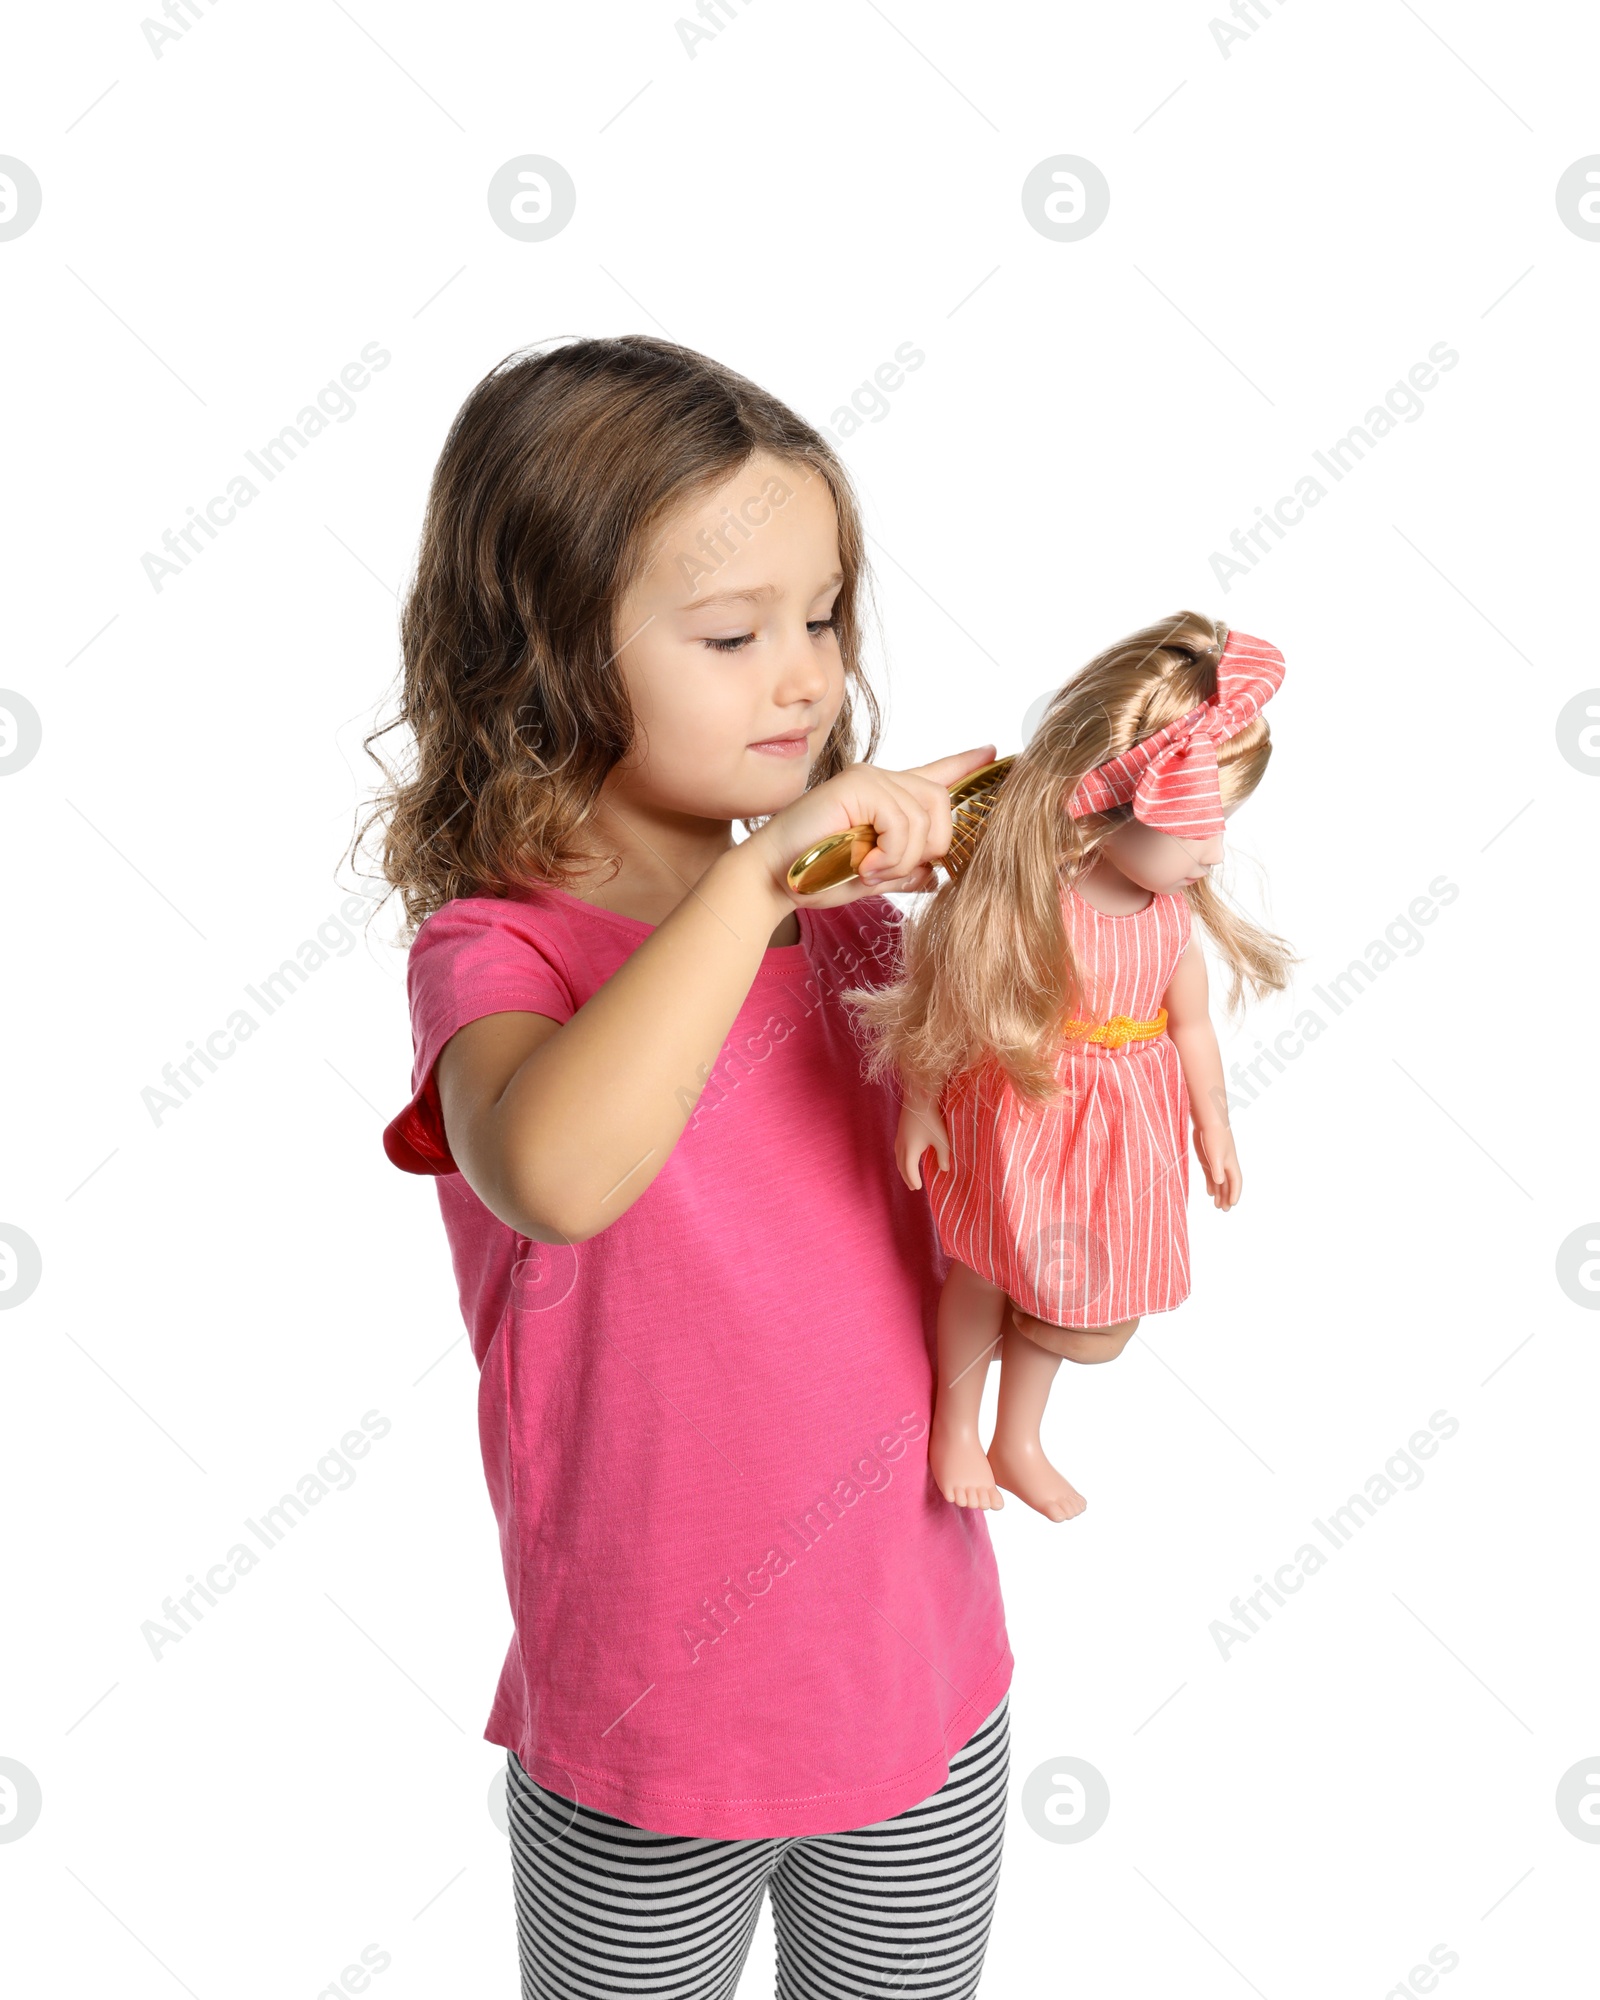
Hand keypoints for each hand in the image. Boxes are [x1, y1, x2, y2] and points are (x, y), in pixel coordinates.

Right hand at [743, 745, 998, 909]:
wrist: (772, 878)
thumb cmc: (816, 876)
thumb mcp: (873, 877)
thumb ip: (905, 870)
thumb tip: (935, 874)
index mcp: (887, 799)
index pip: (935, 775)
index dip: (965, 764)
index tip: (992, 751)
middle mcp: (882, 780)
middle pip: (942, 804)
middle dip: (927, 848)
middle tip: (889, 870)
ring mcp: (869, 779)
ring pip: (924, 818)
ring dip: (902, 858)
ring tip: (869, 870)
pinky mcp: (857, 785)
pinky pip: (902, 821)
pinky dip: (890, 853)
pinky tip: (864, 864)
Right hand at [896, 1094, 949, 1190]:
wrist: (919, 1097)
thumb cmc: (931, 1119)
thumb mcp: (941, 1139)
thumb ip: (943, 1156)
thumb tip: (944, 1170)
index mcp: (910, 1150)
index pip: (909, 1171)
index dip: (913, 1180)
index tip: (918, 1188)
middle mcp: (901, 1146)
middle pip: (901, 1166)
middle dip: (907, 1177)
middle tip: (913, 1186)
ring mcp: (899, 1137)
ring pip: (898, 1158)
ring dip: (903, 1168)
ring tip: (909, 1174)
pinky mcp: (900, 1131)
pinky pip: (897, 1150)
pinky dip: (902, 1159)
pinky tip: (907, 1156)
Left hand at [1193, 1122, 1241, 1209]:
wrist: (1207, 1121)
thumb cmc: (1213, 1136)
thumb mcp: (1214, 1154)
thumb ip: (1216, 1169)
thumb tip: (1219, 1183)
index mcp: (1230, 1163)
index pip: (1236, 1182)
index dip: (1235, 1193)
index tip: (1232, 1205)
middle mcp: (1225, 1164)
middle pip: (1229, 1184)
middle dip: (1228, 1197)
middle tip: (1224, 1210)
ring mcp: (1216, 1162)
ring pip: (1220, 1181)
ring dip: (1220, 1193)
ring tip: (1217, 1206)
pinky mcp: (1207, 1159)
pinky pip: (1212, 1176)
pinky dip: (1212, 1185)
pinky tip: (1210, 1193)